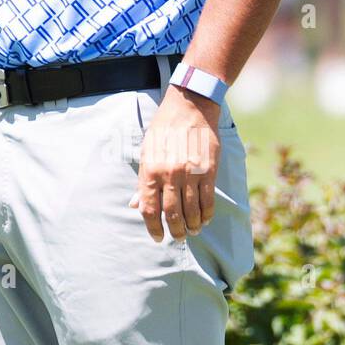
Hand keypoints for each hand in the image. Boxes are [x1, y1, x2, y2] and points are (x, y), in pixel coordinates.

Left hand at [129, 85, 221, 241]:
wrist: (189, 107)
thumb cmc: (163, 130)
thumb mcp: (146, 152)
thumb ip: (143, 181)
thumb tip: (135, 205)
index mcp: (150, 170)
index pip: (149, 209)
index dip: (152, 227)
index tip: (157, 237)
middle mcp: (170, 174)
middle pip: (172, 214)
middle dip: (175, 231)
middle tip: (177, 238)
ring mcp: (191, 173)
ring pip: (192, 211)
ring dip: (192, 226)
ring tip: (192, 231)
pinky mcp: (209, 171)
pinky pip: (208, 201)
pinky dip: (206, 215)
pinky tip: (204, 220)